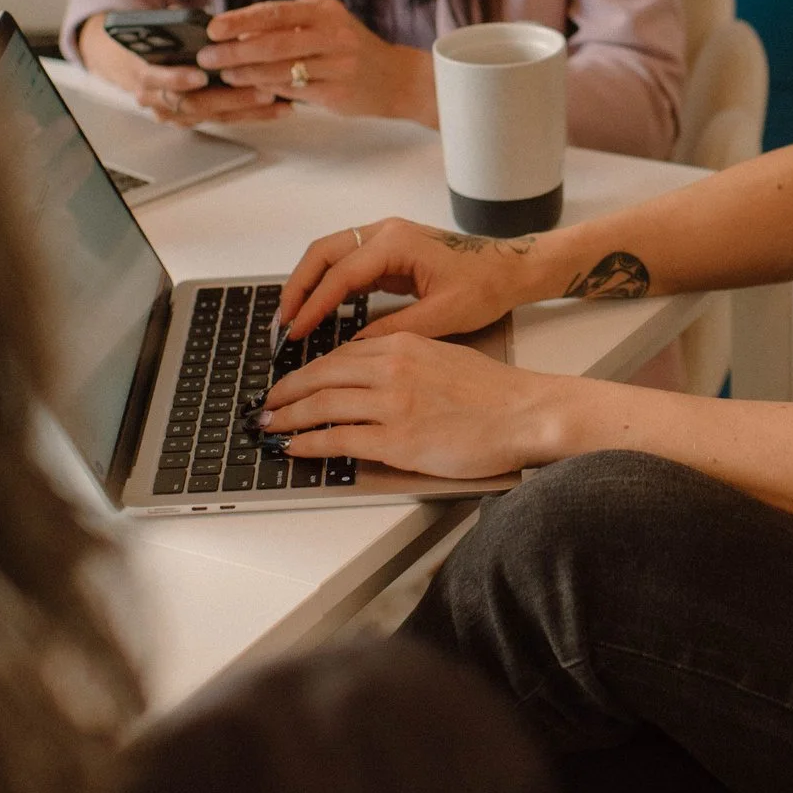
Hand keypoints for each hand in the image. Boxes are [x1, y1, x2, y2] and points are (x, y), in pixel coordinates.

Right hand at [76, 14, 289, 125]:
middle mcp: (156, 101)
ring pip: (214, 116)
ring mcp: (175, 114)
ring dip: (248, 110)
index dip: (177, 79)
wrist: (124, 61)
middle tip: (261, 90)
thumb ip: (173, 25)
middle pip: (194, 104)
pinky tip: (279, 108)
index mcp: (142, 74)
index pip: (157, 80)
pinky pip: (225, 120)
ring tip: (278, 101)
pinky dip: (253, 115)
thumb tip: (198, 17)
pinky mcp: (193, 120)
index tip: (200, 75)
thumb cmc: (146, 40)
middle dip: (230, 98)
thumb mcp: (153, 29)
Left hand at [198, 0, 435, 123]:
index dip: (241, 20)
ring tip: (224, 74)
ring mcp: (337, 66)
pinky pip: (294, 91)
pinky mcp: (337, 93)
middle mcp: (333, 36)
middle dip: (235, 51)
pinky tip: (252, 89)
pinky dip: (269, 89)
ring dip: (246, 73)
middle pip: (273, 43)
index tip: (213, 28)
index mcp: (326, 12)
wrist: (397, 78)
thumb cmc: (351, 49)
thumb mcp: (328, 23)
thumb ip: (291, 23)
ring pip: (280, 70)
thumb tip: (240, 29)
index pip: (275, 12)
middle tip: (208, 56)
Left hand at [258, 333, 568, 478]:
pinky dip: (308, 443)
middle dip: (286, 392)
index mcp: (403, 345)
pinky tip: (294, 447)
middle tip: (267, 405)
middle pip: (321, 376)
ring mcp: (392, 404)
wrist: (524, 412)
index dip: (307, 370)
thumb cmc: (493, 392)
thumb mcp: (443, 358)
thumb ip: (405, 363)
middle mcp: (391, 369)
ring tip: (270, 427)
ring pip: (321, 406)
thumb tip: (373, 381)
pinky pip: (337, 439)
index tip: (292, 382)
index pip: (340, 355)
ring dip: (288, 418)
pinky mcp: (397, 440)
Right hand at [276, 217, 548, 343]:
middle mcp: (386, 233)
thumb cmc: (486, 286)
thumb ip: (394, 331)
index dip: (313, 304)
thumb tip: (353, 349)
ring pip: (331, 255)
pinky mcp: (389, 252)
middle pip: (323, 253)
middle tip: (281, 323)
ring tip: (292, 318)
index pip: (340, 274)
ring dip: (308, 283)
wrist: (512, 269)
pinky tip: (319, 312)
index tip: (295, 331)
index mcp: (397, 243)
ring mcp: (386, 239)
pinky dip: (328, 285)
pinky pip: (348, 264)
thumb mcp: (442, 316)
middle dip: (298, 286)